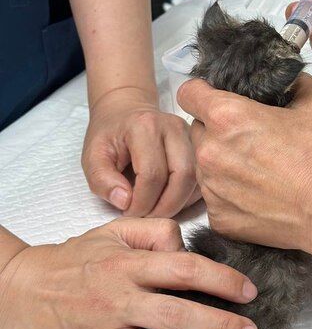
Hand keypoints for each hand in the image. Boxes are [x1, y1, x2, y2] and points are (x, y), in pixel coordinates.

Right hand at [0, 218, 258, 328]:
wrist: (14, 293)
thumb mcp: (112, 232)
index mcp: (125, 265)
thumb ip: (154, 232)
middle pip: (178, 316)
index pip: (184, 269)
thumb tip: (187, 246)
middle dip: (221, 326)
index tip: (248, 291)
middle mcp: (115, 301)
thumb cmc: (71, 261)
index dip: (222, 280)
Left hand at [82, 86, 199, 216]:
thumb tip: (125, 201)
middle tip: (147, 217)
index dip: (142, 202)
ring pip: (197, 178)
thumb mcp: (92, 157)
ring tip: (157, 210)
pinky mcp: (197, 144)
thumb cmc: (109, 135)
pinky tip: (169, 200)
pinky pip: (201, 177)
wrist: (125, 111)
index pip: (152, 174)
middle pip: (183, 176)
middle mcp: (173, 127)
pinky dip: (188, 196)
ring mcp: (189, 135)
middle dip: (166, 206)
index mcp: (145, 126)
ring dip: (180, 202)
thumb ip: (102, 181)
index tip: (128, 212)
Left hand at [178, 75, 311, 265]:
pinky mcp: (220, 219)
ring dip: (222, 162)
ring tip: (257, 168)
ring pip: (205, 165)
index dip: (202, 92)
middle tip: (249, 136)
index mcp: (227, 117)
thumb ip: (290, 83)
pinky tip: (259, 194)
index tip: (216, 98)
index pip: (188, 93)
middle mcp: (210, 152)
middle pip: (197, 130)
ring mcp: (212, 190)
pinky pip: (215, 198)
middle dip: (216, 129)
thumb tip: (283, 81)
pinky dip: (231, 194)